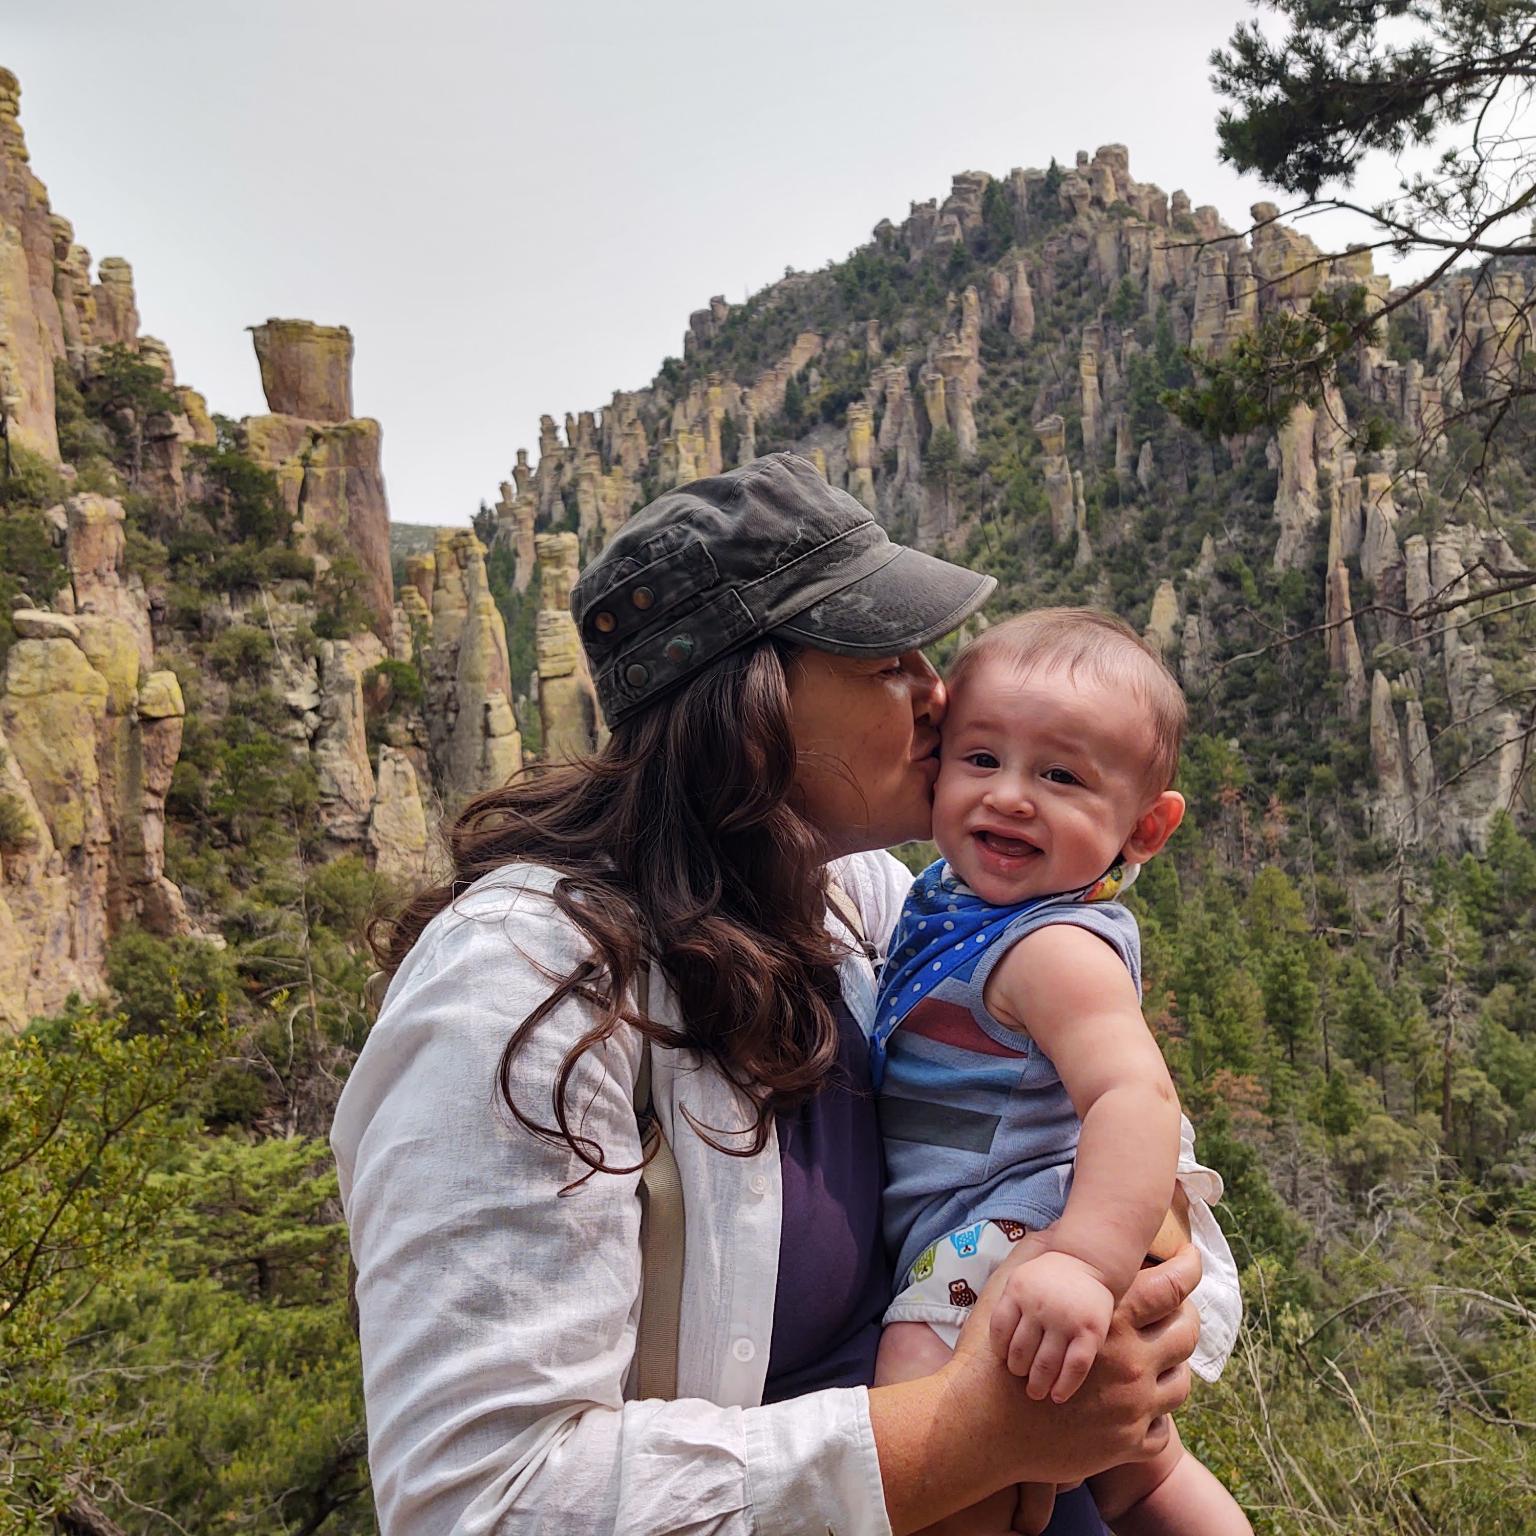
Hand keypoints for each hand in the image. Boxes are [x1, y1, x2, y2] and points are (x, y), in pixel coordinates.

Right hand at [944, 1244, 1202, 1488]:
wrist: (982, 1425)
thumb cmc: (994, 1355)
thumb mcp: (1010, 1289)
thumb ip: (1036, 1255)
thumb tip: (1056, 1227)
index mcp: (1106, 1320)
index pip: (1168, 1286)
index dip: (1187, 1266)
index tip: (1192, 1257)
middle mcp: (1129, 1361)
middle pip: (1185, 1334)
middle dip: (1191, 1320)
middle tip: (1185, 1316)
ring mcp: (1132, 1405)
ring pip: (1180, 1385)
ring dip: (1174, 1372)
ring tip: (1166, 1364)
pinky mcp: (1125, 1444)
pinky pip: (1162, 1430)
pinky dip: (1157, 1418)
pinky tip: (1144, 1407)